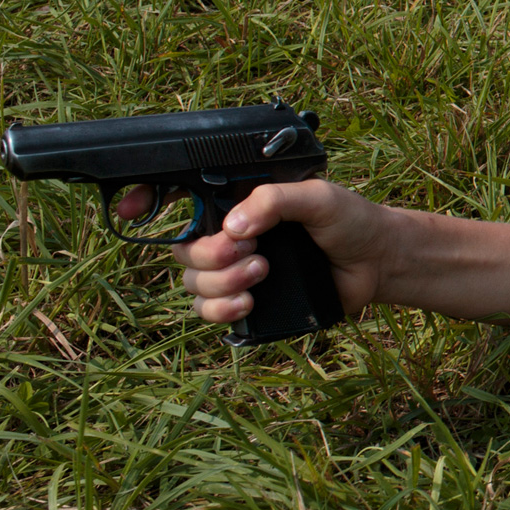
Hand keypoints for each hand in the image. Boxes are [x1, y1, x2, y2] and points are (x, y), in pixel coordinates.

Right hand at [171, 179, 390, 323]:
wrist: (377, 262)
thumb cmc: (350, 220)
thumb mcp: (318, 197)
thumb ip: (275, 200)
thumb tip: (232, 227)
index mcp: (240, 201)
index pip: (181, 196)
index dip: (149, 200)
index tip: (132, 210)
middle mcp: (229, 234)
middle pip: (181, 250)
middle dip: (209, 255)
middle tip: (252, 252)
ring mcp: (235, 270)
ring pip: (191, 284)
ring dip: (220, 283)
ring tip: (262, 274)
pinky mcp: (247, 302)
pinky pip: (208, 312)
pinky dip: (221, 310)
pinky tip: (250, 302)